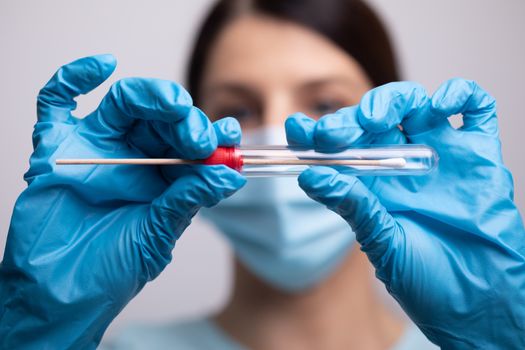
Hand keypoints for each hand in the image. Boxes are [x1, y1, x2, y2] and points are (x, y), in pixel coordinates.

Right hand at [0, 55, 245, 348]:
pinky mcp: (56, 147)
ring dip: (152, 96)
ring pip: (125, 103)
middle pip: (161, 118)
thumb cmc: (111, 270)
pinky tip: (103, 65)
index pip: (190, 143)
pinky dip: (75, 77)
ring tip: (173, 106)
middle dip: (185, 118)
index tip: (228, 137)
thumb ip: (190, 198)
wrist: (60, 294)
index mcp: (162, 178)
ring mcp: (95, 149)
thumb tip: (230, 173)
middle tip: (196, 135)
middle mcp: (132, 158)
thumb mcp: (159, 233)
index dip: (212, 136)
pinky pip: (58, 103)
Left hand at [286, 79, 524, 347]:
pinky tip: (441, 104)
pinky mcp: (479, 154)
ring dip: (392, 100)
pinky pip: (474, 109)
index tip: (294, 129)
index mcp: (375, 184)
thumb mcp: (383, 243)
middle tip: (332, 133)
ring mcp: (441, 156)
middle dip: (349, 119)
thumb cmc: (429, 279)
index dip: (316, 134)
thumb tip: (311, 177)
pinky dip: (459, 94)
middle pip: (373, 120)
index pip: (341, 148)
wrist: (481, 302)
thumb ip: (353, 206)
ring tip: (375, 119)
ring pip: (415, 104)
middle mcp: (404, 164)